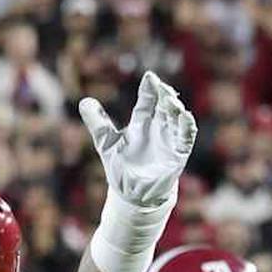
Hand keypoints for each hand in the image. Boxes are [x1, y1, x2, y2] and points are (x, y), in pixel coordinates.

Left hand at [79, 71, 195, 209]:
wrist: (131, 194)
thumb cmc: (120, 167)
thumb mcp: (105, 142)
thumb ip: (97, 123)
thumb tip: (84, 101)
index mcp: (141, 123)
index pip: (147, 101)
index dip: (149, 89)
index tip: (150, 76)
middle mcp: (157, 128)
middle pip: (164, 106)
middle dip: (165, 95)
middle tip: (162, 87)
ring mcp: (169, 140)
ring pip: (176, 119)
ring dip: (176, 110)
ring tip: (171, 101)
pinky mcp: (177, 154)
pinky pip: (186, 138)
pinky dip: (187, 128)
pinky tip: (186, 118)